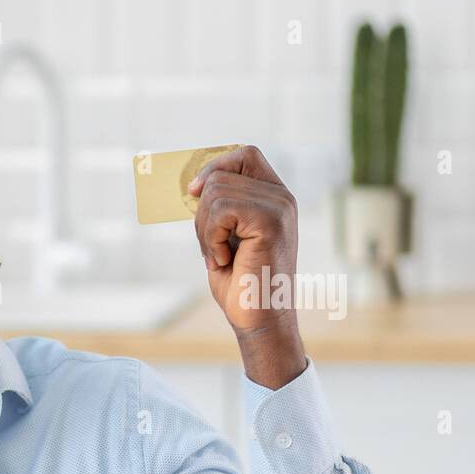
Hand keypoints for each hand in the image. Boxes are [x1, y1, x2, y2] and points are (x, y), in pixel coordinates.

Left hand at [187, 145, 306, 388]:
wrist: (257, 319)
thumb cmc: (239, 283)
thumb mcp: (223, 236)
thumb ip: (217, 207)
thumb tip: (193, 184)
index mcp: (273, 197)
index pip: (244, 154)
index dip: (214, 166)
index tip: (193, 192)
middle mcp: (282, 197)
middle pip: (220, 176)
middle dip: (202, 213)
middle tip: (212, 248)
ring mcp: (279, 206)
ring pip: (216, 192)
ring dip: (205, 230)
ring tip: (221, 256)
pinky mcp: (271, 221)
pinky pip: (221, 210)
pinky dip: (211, 238)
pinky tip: (225, 260)